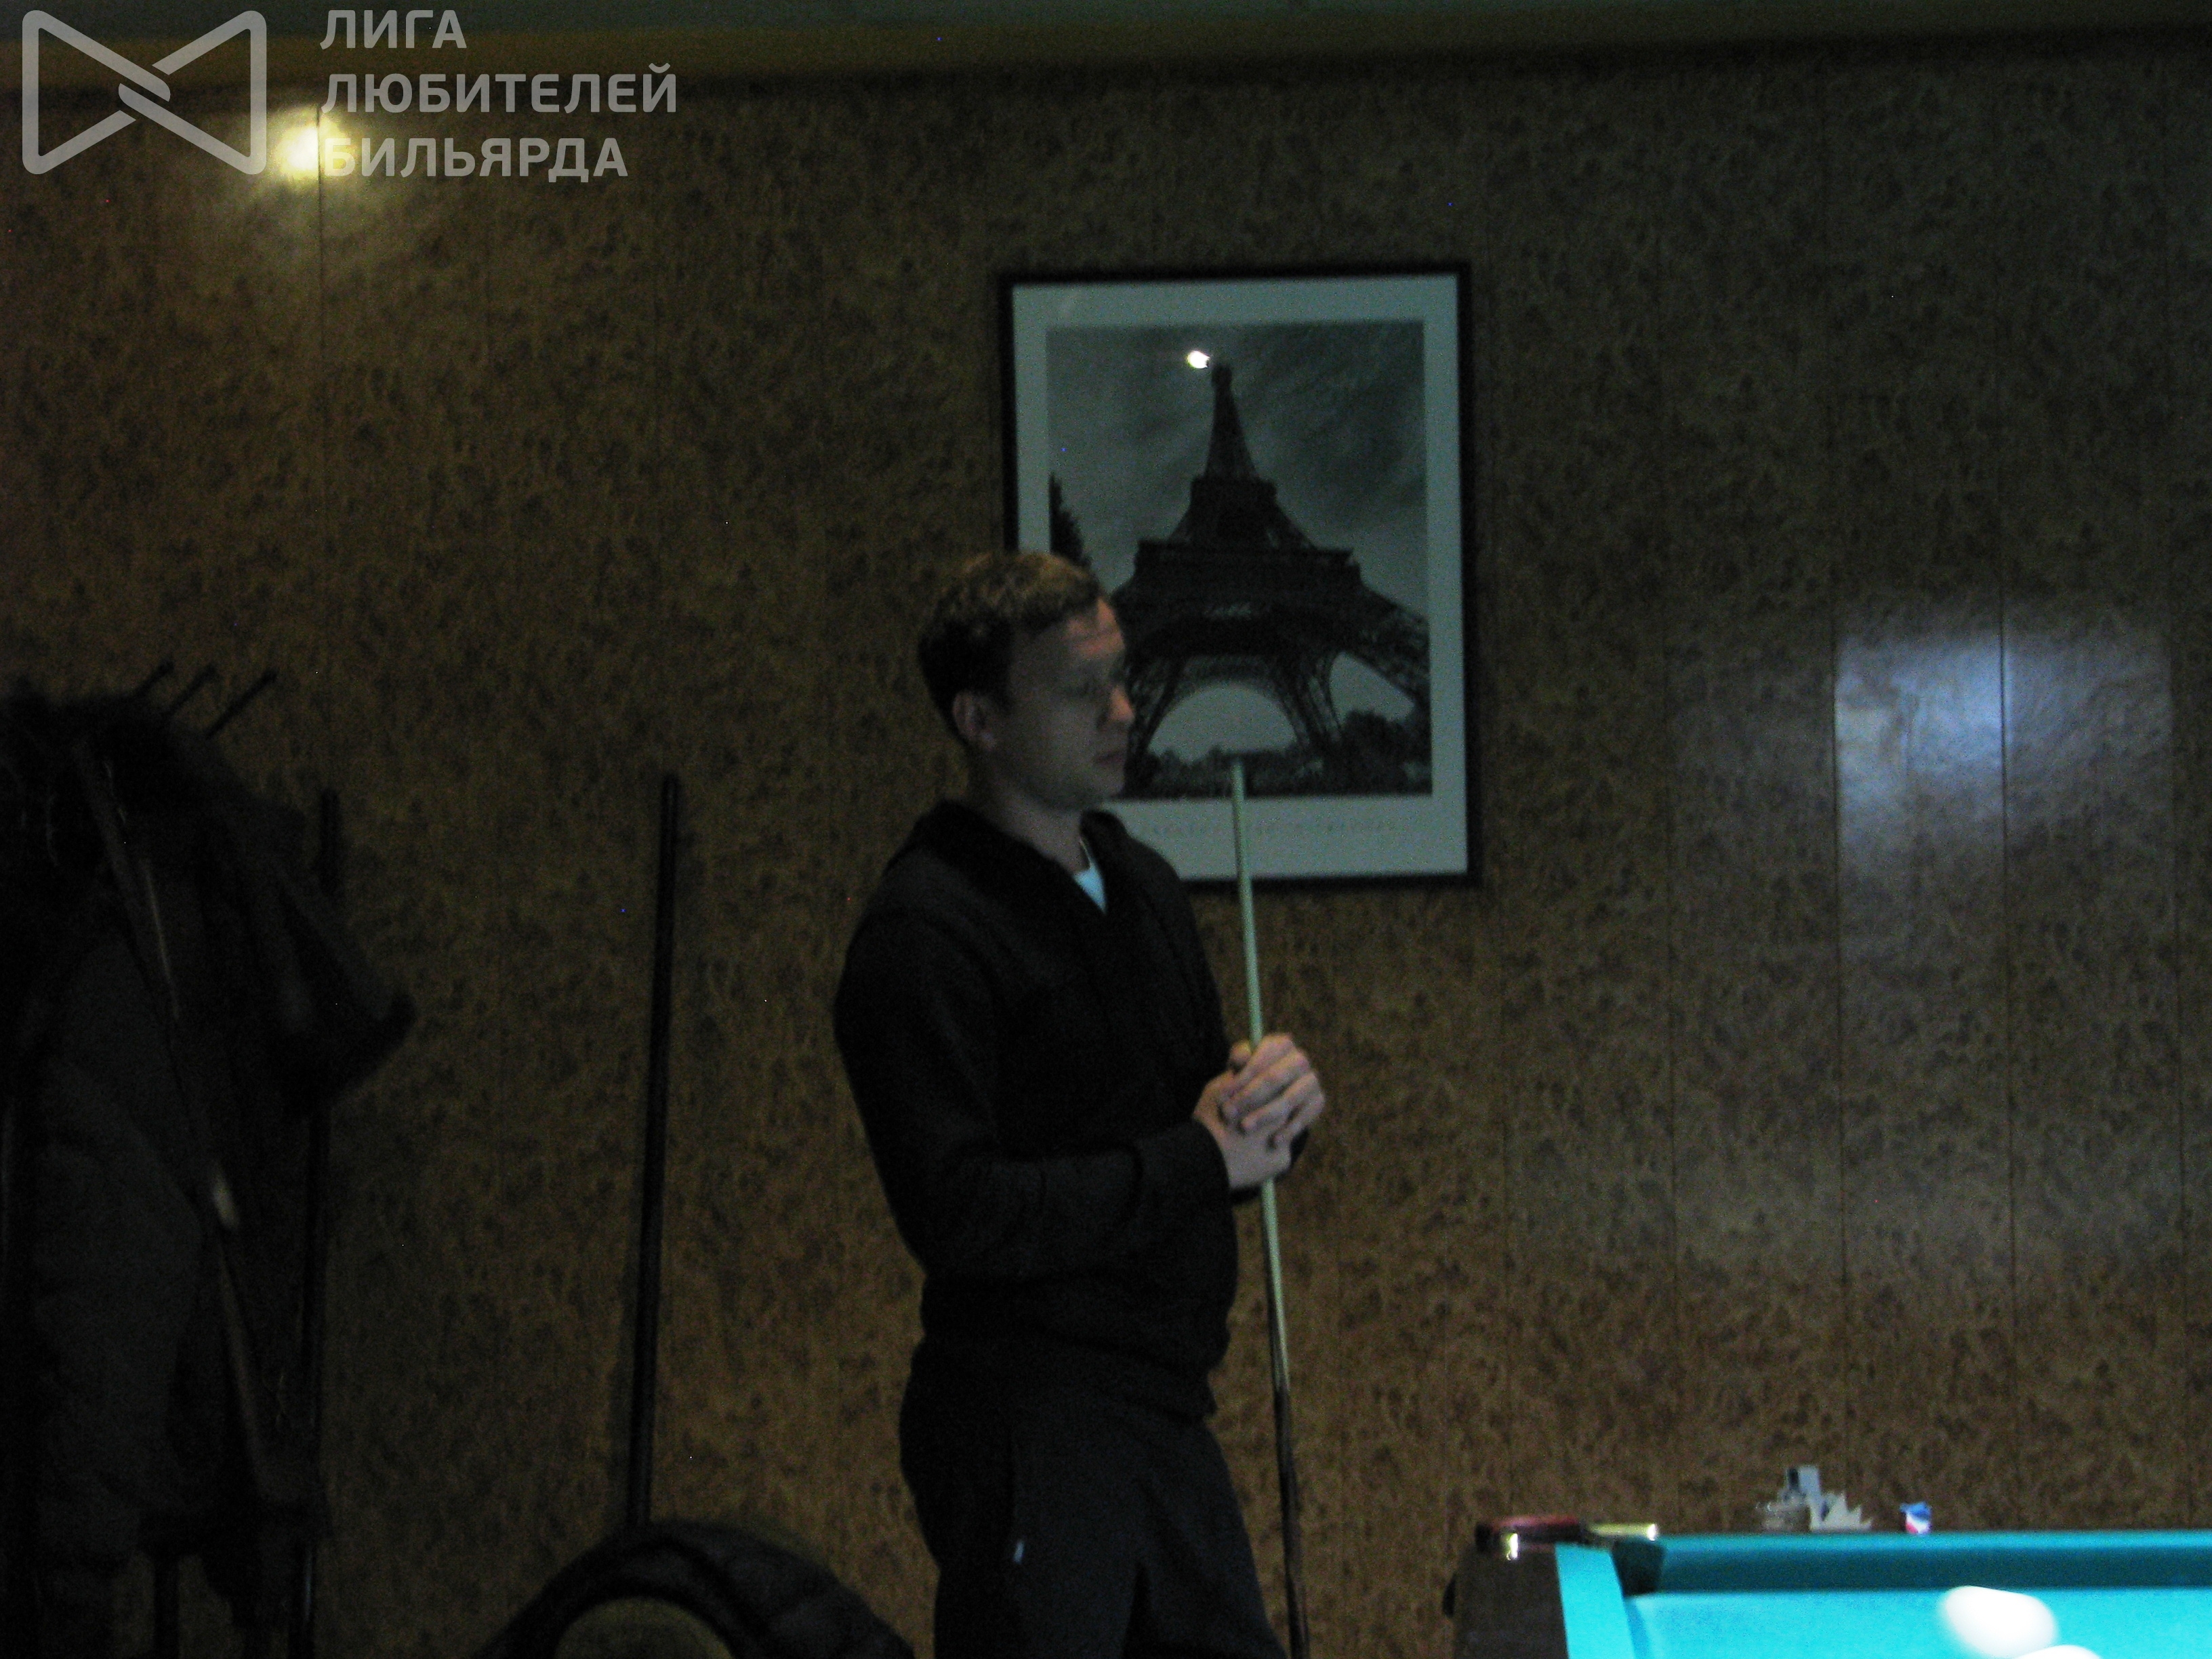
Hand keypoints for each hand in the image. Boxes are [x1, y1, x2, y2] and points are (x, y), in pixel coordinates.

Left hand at [1193, 1034, 1324, 1191]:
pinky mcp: (1317, 1101)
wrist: (1264, 1104)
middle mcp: (1299, 1059)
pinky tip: (1274, 1141)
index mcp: (1280, 1044)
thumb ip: (1238, 1062)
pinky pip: (1305, 1116)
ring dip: (1265, 1114)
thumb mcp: (1237, 1070)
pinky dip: (1289, 1129)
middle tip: (1228, 1113)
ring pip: (1289, 1098)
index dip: (1243, 1073)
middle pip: (1275, 1077)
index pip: (1264, 1055)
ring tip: (1245, 1127)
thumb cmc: (1246, 1082)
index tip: (1224, 1092)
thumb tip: (1241, 1058)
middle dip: (1249, 1096)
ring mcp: (1311, 1080)